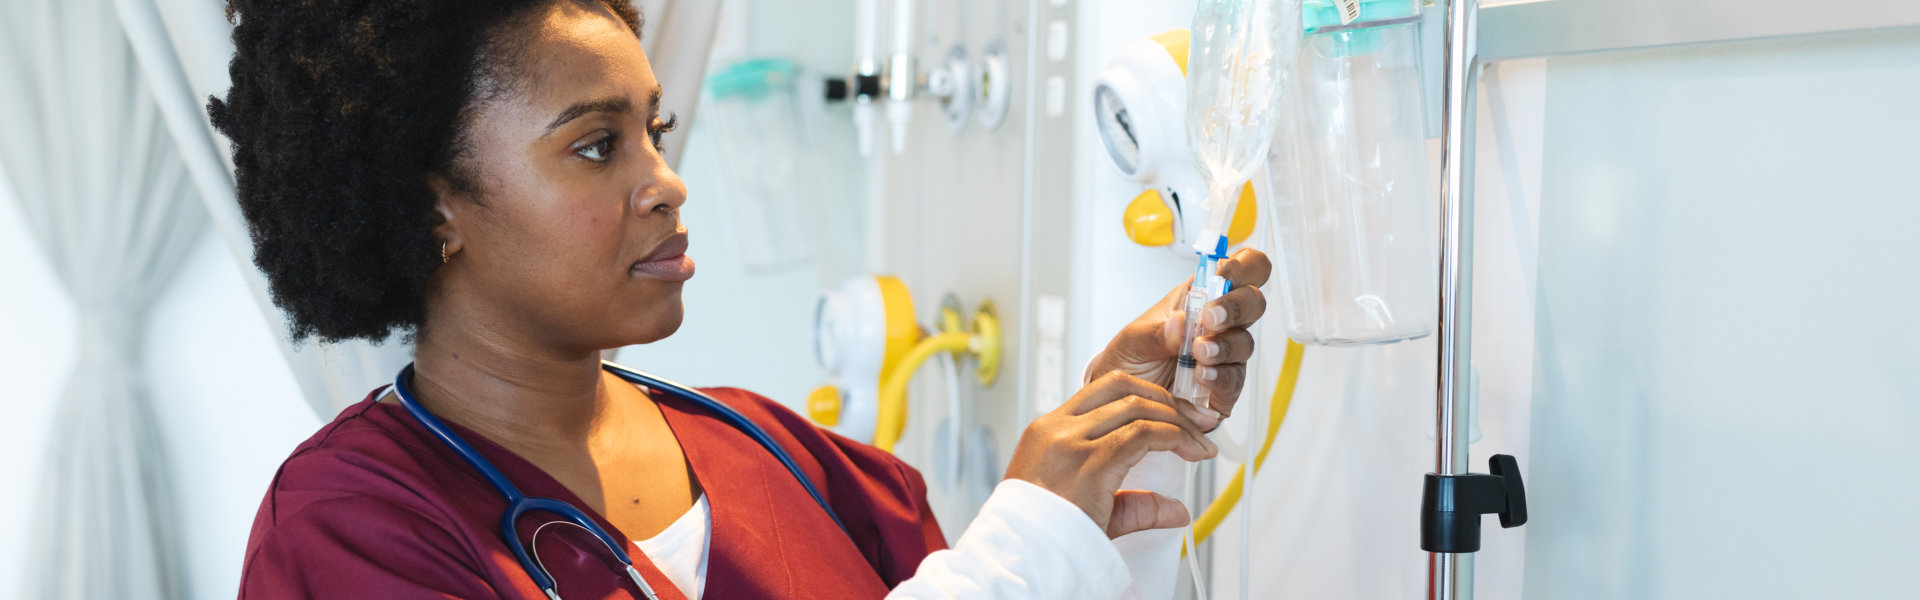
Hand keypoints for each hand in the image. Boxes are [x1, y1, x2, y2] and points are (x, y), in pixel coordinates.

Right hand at [1006, 371, 1218, 537]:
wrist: (1024, 557)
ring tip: (1200, 442)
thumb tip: (1175, 510)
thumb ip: (1133, 504)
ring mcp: (1071, 443)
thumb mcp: (1087, 508)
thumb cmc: (1046, 535)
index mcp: (1048, 430)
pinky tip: (1191, 450)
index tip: (1172, 414)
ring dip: (1178, 421)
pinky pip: (1142, 435)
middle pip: (1124, 388)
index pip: (1103, 390)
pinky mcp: (1090, 463)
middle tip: (1197, 423)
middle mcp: (1057, 428)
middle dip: (1168, 402)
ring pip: (1138, 407)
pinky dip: (1174, 438)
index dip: (1146, 395)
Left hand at [1084, 248, 1270, 431]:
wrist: (1126, 401)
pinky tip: (1201, 375)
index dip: (1242, 266)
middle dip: (1235, 306)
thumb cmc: (1132, 360)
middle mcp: (1220, 323)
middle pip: (1253, 302)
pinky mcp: (1225, 388)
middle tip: (1209, 319)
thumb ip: (1156, 332)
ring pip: (1246, 342)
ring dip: (1224, 346)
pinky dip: (1219, 376)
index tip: (1226, 275)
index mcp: (1200, 297)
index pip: (1240, 268)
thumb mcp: (1132, 340)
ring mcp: (1226, 356)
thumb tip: (1180, 322)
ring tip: (1197, 353)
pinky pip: (1235, 380)